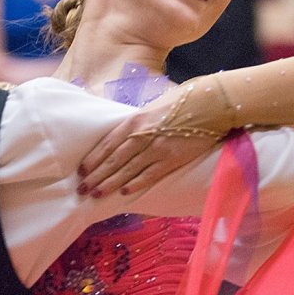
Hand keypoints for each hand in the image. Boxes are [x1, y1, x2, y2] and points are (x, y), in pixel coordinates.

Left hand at [77, 99, 220, 199]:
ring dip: (110, 183)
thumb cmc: (183, 100)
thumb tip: (125, 136)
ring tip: (96, 194)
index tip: (81, 170)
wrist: (212, 102)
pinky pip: (150, 175)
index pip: (107, 143)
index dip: (93, 158)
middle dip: (96, 175)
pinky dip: (136, 184)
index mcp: (135, 120)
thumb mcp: (153, 107)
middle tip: (82, 189)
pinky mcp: (173, 159)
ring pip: (128, 170)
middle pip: (113, 159)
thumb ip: (138, 122)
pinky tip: (124, 192)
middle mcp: (142, 135)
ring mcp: (157, 148)